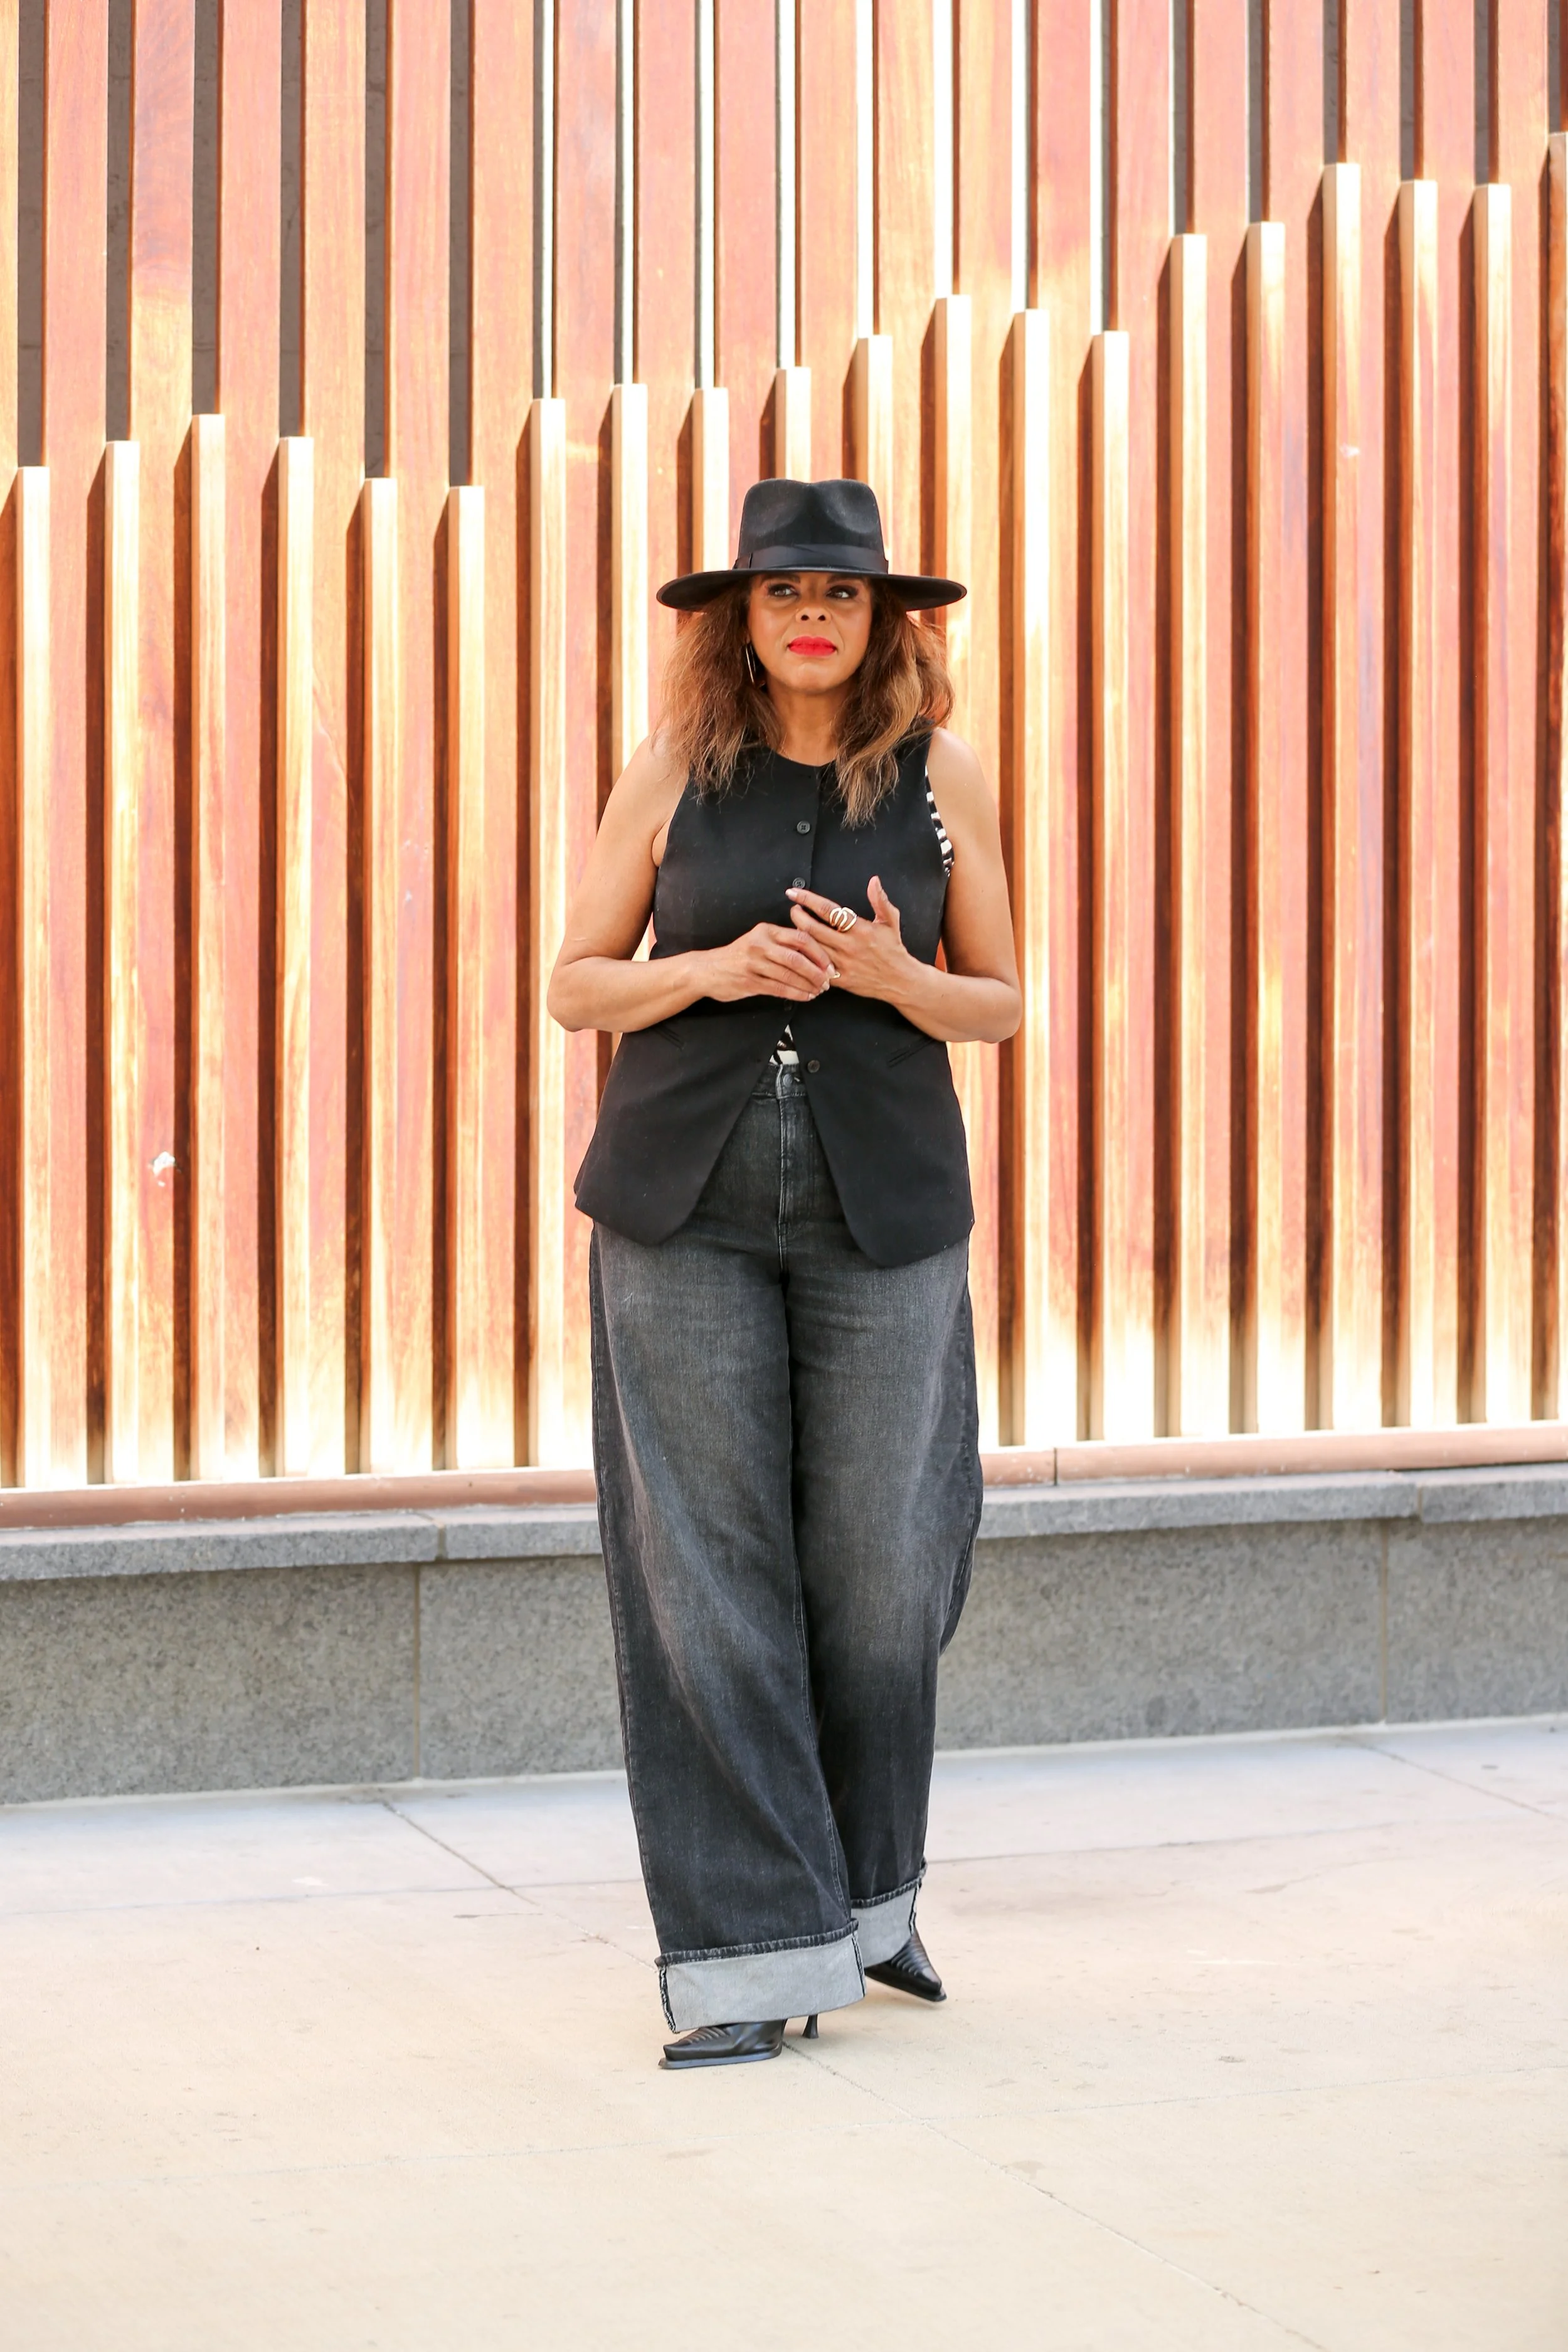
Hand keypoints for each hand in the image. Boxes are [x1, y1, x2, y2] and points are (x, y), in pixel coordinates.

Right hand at [697, 921, 836, 1003]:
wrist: (707, 970)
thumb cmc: (738, 956)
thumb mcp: (758, 940)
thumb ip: (781, 943)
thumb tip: (814, 954)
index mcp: (766, 931)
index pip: (800, 938)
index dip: (819, 952)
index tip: (829, 964)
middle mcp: (760, 944)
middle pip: (797, 957)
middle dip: (817, 971)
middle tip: (828, 981)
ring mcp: (754, 964)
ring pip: (789, 975)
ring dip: (808, 985)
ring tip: (819, 990)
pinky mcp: (750, 982)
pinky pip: (779, 989)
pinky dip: (796, 994)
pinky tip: (805, 996)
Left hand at [786, 876, 907, 1001]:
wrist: (900, 981)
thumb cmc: (893, 950)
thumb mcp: (890, 922)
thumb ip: (880, 900)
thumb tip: (873, 881)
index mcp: (860, 929)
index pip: (828, 910)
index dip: (808, 900)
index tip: (795, 894)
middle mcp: (849, 946)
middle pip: (813, 929)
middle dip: (798, 916)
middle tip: (793, 909)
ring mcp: (843, 964)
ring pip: (812, 948)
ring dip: (799, 936)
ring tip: (793, 927)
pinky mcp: (840, 979)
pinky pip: (817, 968)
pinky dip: (806, 959)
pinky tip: (799, 952)